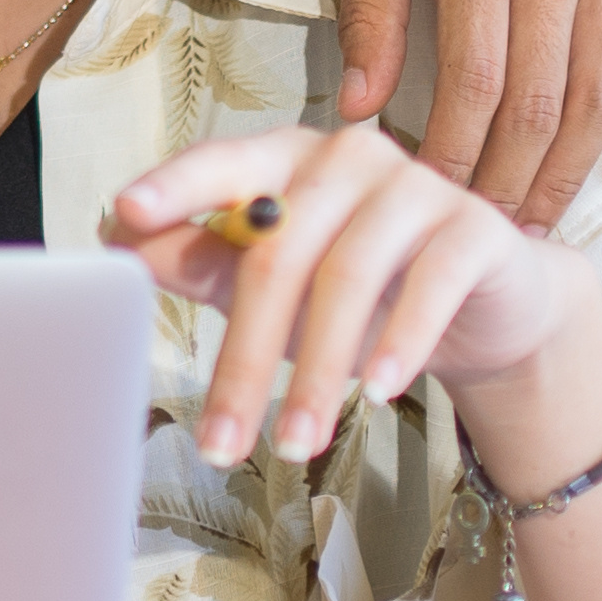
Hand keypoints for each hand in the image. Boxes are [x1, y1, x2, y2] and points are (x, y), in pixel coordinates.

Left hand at [109, 120, 601, 467]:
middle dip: (246, 359)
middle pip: (278, 253)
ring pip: (347, 277)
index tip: (124, 213)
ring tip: (295, 444)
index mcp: (285, 158)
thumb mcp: (272, 283)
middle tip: (221, 442)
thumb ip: (202, 259)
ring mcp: (416, 185)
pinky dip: (399, 341)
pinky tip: (377, 391)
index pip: (221, 163)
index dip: (173, 187)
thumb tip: (118, 239)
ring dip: (317, 373)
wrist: (482, 308)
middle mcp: (348, 156)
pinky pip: (431, 284)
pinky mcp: (475, 228)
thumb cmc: (359, 292)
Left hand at [340, 0, 601, 222]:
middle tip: (480, 236)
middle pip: (540, 107)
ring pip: (601, 95)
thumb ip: (371, 10)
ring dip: (570, 172)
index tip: (426, 204)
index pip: (472, 87)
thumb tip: (360, 109)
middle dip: (509, 186)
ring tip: (536, 222)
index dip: (453, 160)